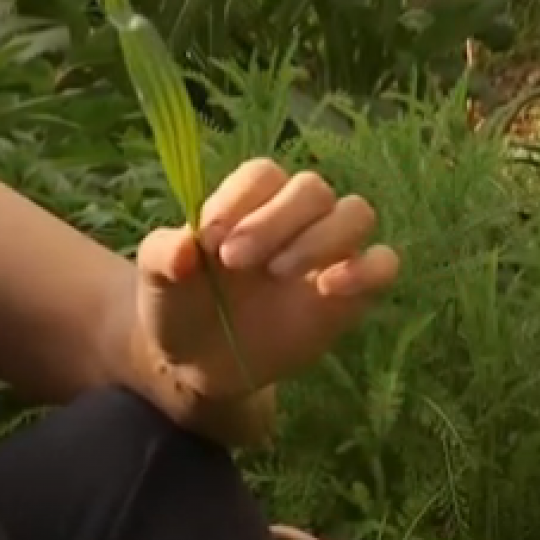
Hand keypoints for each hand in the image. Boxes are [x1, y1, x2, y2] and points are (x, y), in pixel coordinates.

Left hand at [135, 159, 400, 399]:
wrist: (199, 364)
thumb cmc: (179, 304)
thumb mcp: (155, 278)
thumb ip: (163, 254)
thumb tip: (185, 247)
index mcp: (248, 202)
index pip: (263, 175)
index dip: (241, 199)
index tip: (209, 239)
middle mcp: (293, 218)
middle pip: (312, 188)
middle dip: (277, 220)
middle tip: (236, 261)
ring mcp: (327, 252)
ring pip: (355, 213)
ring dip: (321, 237)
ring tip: (279, 272)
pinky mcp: (351, 293)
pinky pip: (383, 264)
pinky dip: (367, 269)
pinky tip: (328, 287)